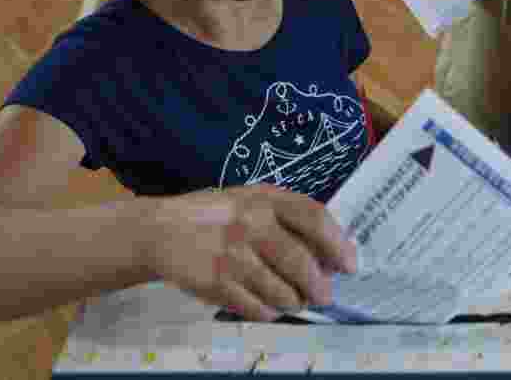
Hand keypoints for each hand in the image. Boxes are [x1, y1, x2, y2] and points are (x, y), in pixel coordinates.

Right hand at [135, 184, 355, 320]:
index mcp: (265, 198)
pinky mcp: (215, 284)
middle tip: (324, 295)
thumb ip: (289, 217)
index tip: (349, 265)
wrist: (161, 230)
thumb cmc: (217, 215)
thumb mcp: (252, 199)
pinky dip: (269, 312)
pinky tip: (267, 305)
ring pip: (282, 293)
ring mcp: (232, 255)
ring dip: (295, 302)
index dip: (338, 244)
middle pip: (301, 263)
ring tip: (294, 299)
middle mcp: (250, 224)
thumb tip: (330, 254)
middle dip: (319, 286)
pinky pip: (257, 309)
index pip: (314, 218)